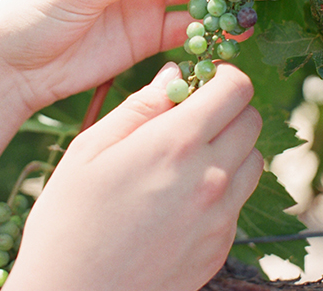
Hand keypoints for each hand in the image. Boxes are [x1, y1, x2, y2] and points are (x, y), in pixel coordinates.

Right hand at [3, 62, 263, 290]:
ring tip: (186, 159)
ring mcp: (221, 217)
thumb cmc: (69, 222)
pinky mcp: (221, 247)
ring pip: (253, 161)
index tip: (203, 81)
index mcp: (176, 145)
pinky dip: (222, 187)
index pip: (236, 89)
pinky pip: (238, 201)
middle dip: (227, 109)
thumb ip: (139, 107)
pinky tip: (181, 198)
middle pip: (252, 121)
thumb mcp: (89, 151)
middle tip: (190, 118)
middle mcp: (210, 179)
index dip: (223, 76)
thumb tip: (173, 76)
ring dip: (230, 148)